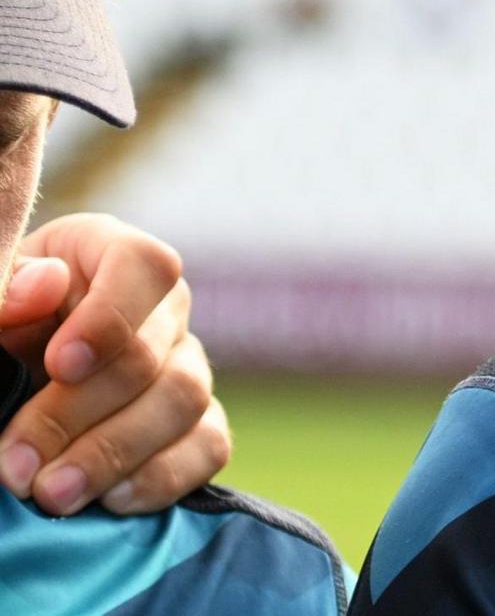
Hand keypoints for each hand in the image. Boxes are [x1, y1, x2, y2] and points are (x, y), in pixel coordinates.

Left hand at [0, 215, 228, 514]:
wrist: (6, 378)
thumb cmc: (0, 331)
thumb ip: (5, 296)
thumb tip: (46, 285)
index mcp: (108, 257)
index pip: (145, 266)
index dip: (111, 316)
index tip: (58, 364)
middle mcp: (162, 308)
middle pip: (152, 355)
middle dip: (78, 416)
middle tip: (17, 467)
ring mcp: (187, 364)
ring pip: (184, 402)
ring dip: (114, 455)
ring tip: (51, 495)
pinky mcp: (197, 422)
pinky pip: (209, 447)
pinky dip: (164, 476)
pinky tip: (111, 501)